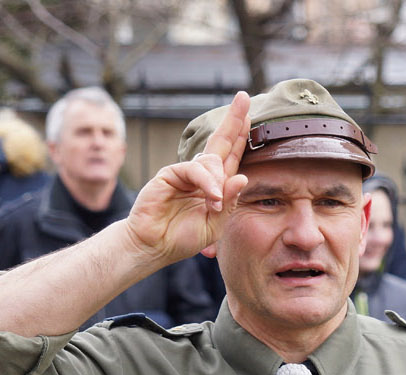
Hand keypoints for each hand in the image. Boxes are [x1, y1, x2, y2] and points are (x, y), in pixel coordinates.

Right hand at [124, 91, 251, 263]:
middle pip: (221, 142)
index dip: (241, 135)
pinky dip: (207, 183)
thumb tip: (242, 177)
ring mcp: (185, 172)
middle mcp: (201, 174)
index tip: (250, 114)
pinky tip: (213, 197)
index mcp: (215, 184)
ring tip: (215, 203)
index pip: (232, 155)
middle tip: (244, 98)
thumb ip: (230, 202)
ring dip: (218, 182)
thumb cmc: (183, 236)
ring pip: (211, 162)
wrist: (155, 245)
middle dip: (234, 120)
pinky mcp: (170, 174)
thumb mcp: (216, 223)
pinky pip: (194, 170)